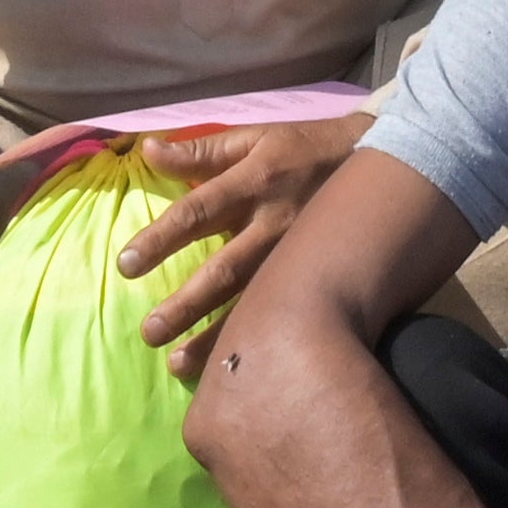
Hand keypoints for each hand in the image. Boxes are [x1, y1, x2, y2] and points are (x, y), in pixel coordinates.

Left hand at [114, 116, 368, 361]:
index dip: (161, 238)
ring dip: (216, 337)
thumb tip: (147, 149)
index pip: (197, 212)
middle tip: (149, 332)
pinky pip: (282, 314)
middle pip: (224, 269)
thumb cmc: (304, 150)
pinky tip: (231, 369)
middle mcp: (274, 224)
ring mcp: (298, 257)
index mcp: (253, 182)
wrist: (382, 164)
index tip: (125, 264)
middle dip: (186, 303)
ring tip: (177, 364)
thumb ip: (201, 150)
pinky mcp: (318, 279)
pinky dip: (255, 341)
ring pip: (254, 303)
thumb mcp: (255, 139)